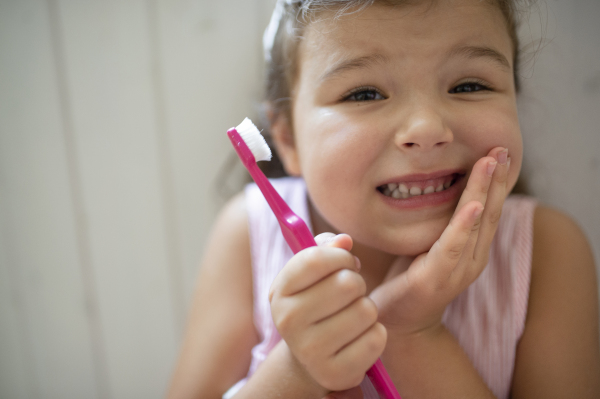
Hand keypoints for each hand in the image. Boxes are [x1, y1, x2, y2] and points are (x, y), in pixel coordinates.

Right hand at [269, 234, 386, 391]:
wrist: (312, 358)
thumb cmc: (317, 302)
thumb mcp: (313, 274)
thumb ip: (328, 249)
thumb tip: (345, 240)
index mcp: (280, 292)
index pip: (316, 258)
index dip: (341, 256)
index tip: (346, 263)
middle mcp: (288, 322)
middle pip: (347, 284)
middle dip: (358, 283)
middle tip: (351, 294)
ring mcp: (310, 351)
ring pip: (366, 310)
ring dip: (368, 309)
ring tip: (353, 317)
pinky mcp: (335, 373)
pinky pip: (376, 338)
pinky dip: (376, 334)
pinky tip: (359, 338)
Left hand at [370, 147, 510, 335]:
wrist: (398, 322)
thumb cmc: (409, 279)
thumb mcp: (427, 244)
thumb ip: (439, 222)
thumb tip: (432, 186)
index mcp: (471, 248)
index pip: (488, 209)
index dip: (495, 181)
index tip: (499, 151)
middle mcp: (472, 258)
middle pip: (489, 211)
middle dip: (496, 178)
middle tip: (501, 148)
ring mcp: (458, 269)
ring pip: (476, 223)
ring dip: (484, 190)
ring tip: (490, 162)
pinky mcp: (437, 277)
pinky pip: (453, 246)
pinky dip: (464, 224)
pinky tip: (474, 205)